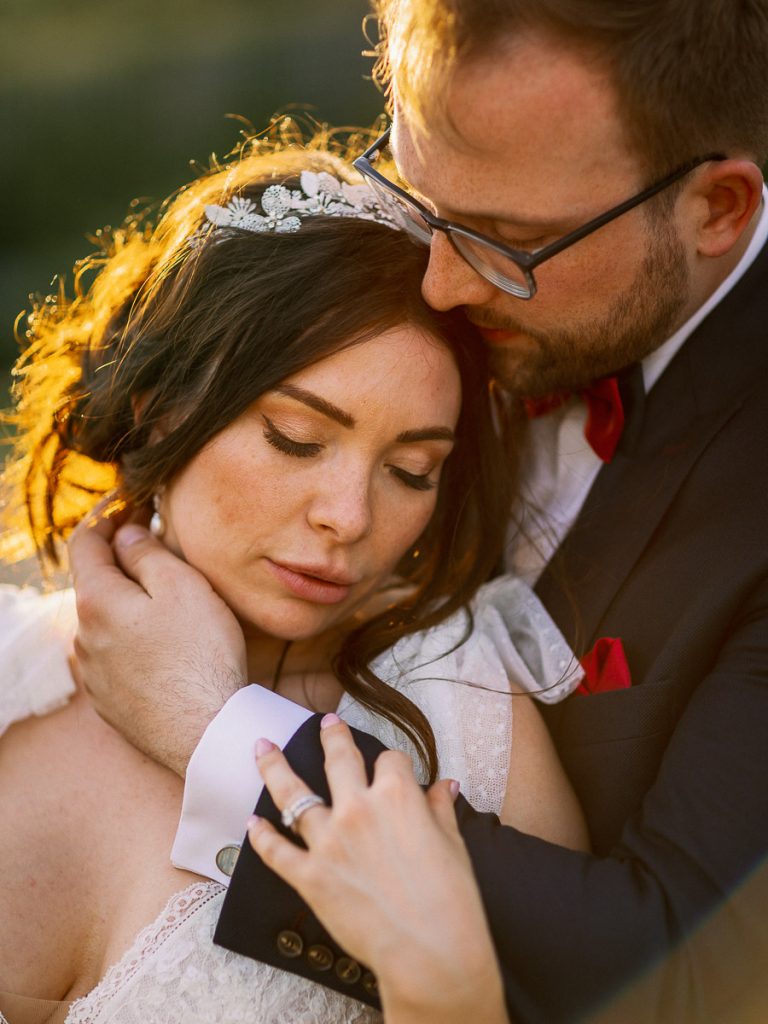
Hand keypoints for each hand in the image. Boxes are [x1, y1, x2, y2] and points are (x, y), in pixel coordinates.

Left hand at [68, 512, 246, 775]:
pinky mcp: (110, 704)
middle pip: (94, 584)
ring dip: (126, 604)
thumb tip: (125, 535)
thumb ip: (147, 553)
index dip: (106, 516)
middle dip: (119, 560)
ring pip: (104, 623)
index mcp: (97, 601)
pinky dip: (131, 640)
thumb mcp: (182, 586)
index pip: (85, 542)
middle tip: (155, 544)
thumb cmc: (201, 655)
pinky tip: (163, 647)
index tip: (130, 504)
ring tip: (166, 600)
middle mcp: (83, 638)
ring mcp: (94, 675)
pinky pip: (115, 658)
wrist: (208, 731)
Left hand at [248, 716, 508, 1023]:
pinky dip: (261, 837)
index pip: (390, 761)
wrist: (431, 950)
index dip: (393, 763)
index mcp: (397, 796)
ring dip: (274, 767)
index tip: (392, 768)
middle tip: (325, 722)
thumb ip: (440, 809)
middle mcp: (358, 809)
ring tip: (262, 747)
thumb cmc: (450, 899)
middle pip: (338, 759)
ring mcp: (329, 842)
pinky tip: (252, 823)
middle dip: (332, 736)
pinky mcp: (310, 876)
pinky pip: (276, 851)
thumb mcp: (453, 844)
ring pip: (293, 794)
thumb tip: (445, 785)